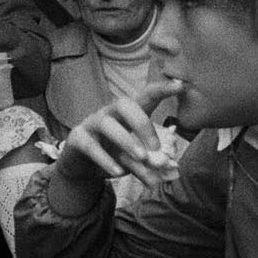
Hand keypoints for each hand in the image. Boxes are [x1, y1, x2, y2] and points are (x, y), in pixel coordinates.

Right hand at [50, 80, 181, 212]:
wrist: (82, 168)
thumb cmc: (113, 155)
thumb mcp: (134, 161)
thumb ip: (149, 165)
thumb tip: (165, 171)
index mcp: (128, 114)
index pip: (146, 96)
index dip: (162, 89)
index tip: (180, 85)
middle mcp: (110, 113)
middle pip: (124, 104)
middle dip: (142, 124)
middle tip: (156, 148)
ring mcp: (91, 124)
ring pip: (107, 124)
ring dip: (127, 141)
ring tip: (142, 158)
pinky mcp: (77, 139)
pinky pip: (90, 146)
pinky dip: (105, 160)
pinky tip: (118, 172)